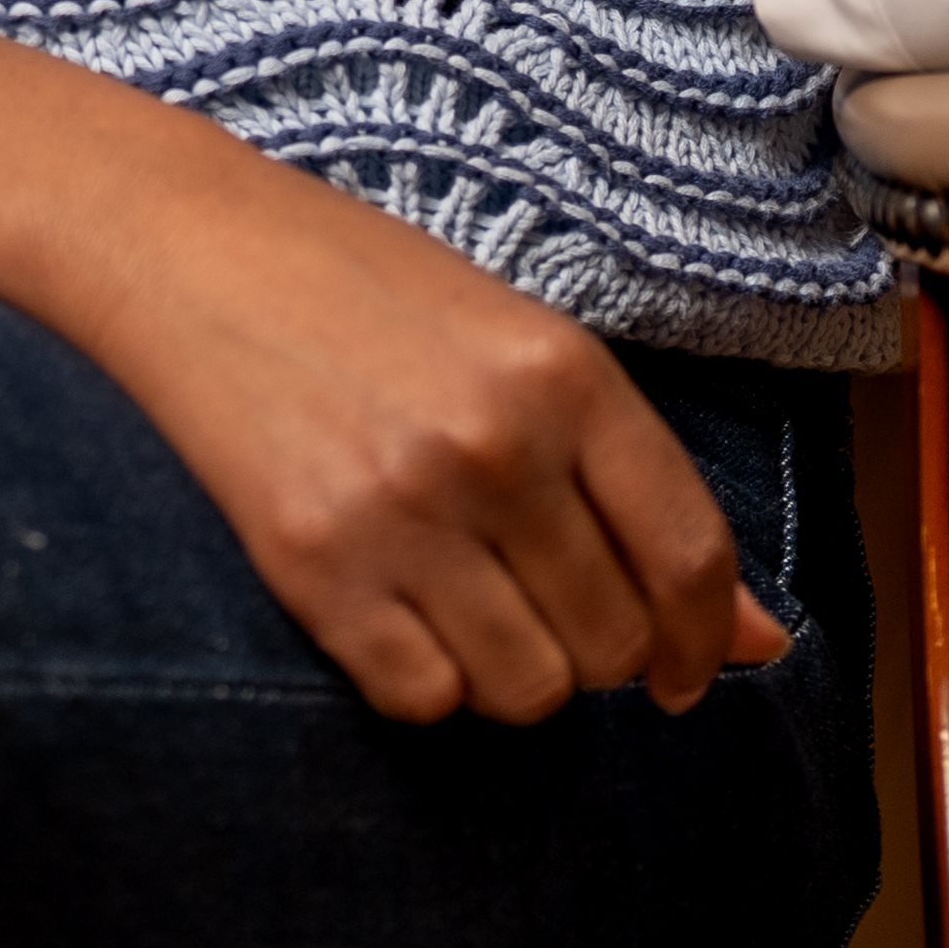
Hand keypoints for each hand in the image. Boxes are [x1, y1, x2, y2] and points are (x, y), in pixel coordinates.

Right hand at [65, 112, 793, 726]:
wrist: (191, 250)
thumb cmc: (366, 288)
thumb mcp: (517, 342)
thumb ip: (631, 478)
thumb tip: (757, 642)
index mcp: (563, 373)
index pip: (688, 554)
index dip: (703, 636)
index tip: (686, 670)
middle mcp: (496, 447)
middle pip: (611, 641)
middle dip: (596, 651)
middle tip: (541, 601)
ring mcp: (403, 510)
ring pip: (525, 688)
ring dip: (510, 670)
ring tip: (466, 598)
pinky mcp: (315, 567)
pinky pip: (423, 697)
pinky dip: (424, 678)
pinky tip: (396, 604)